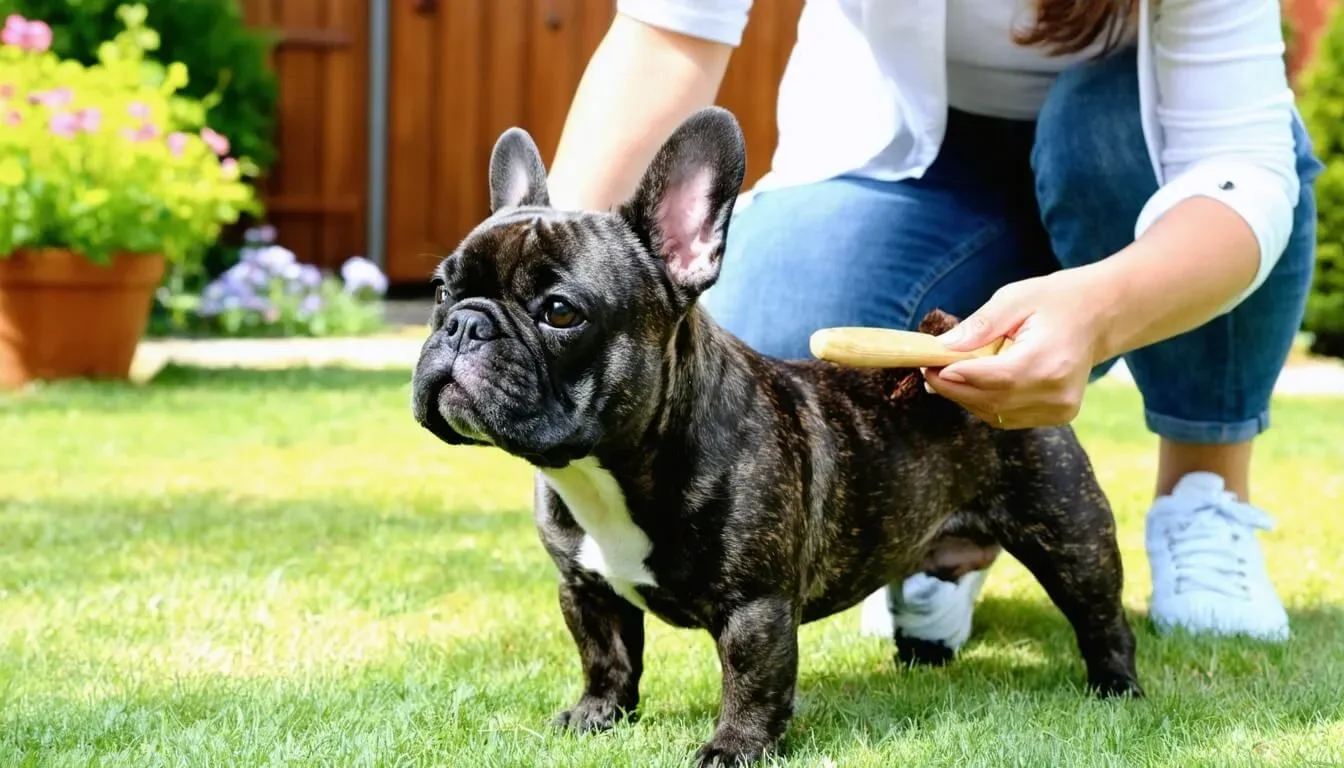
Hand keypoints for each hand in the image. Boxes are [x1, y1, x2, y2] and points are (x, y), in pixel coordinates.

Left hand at [923, 268, 1114, 428]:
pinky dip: (986, 403)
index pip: (994, 379)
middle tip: (929, 370)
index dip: (956, 377)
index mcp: (1049, 361)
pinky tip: (977, 383)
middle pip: (990, 400)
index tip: (927, 366)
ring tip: (950, 374)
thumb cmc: (1057, 301)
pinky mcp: (1058, 415)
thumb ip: (979, 325)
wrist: (1101, 316)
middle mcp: (1056, 393)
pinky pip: (1008, 417)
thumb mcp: (1015, 298)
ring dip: (967, 397)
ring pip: (995, 413)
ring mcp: (1060, 409)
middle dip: (953, 388)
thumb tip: (942, 347)